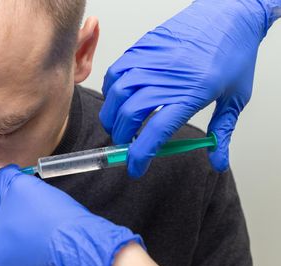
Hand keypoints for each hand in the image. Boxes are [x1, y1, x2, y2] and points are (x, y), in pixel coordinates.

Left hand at [0, 165, 142, 265]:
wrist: (86, 252)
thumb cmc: (49, 222)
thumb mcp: (20, 185)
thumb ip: (4, 179)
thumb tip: (4, 177)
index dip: (5, 194)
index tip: (17, 187)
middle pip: (2, 233)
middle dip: (16, 214)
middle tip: (32, 201)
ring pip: (18, 248)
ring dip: (29, 232)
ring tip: (45, 220)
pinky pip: (34, 262)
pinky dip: (41, 249)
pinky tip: (53, 238)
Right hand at [100, 0, 273, 176]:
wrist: (231, 13)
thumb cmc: (234, 53)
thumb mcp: (235, 99)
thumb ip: (222, 133)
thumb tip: (217, 161)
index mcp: (193, 93)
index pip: (156, 132)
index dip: (140, 156)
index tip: (136, 168)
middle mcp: (168, 77)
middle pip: (130, 115)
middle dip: (122, 137)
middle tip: (126, 145)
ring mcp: (152, 60)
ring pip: (117, 94)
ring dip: (112, 115)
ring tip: (117, 124)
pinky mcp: (143, 47)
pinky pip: (116, 72)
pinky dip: (111, 91)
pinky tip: (117, 98)